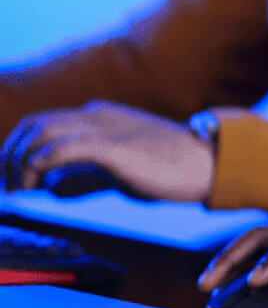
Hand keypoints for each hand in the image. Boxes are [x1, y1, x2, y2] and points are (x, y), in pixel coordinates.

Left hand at [1, 102, 213, 200]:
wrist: (207, 162)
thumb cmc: (168, 169)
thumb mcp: (118, 169)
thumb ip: (85, 175)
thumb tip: (51, 188)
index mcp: (100, 118)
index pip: (43, 124)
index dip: (18, 151)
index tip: (14, 182)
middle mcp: (98, 116)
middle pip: (35, 125)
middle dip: (11, 156)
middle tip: (10, 188)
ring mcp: (107, 129)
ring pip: (44, 132)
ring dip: (22, 162)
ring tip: (21, 191)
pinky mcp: (115, 148)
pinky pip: (67, 147)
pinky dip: (44, 162)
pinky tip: (39, 181)